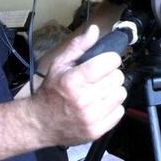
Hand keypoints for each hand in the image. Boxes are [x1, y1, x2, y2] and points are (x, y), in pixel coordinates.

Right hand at [29, 25, 126, 147]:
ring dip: (112, 90)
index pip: (110, 62)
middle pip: (118, 77)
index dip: (109, 59)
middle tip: (97, 79)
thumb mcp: (59, 65)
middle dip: (110, 75)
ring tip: (98, 92)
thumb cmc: (50, 92)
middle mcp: (84, 99)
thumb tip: (94, 29)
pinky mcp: (97, 130)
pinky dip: (112, 106)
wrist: (39, 123)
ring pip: (121, 93)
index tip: (103, 62)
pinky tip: (99, 105)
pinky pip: (120, 110)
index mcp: (74, 80)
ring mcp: (92, 117)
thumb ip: (78, 46)